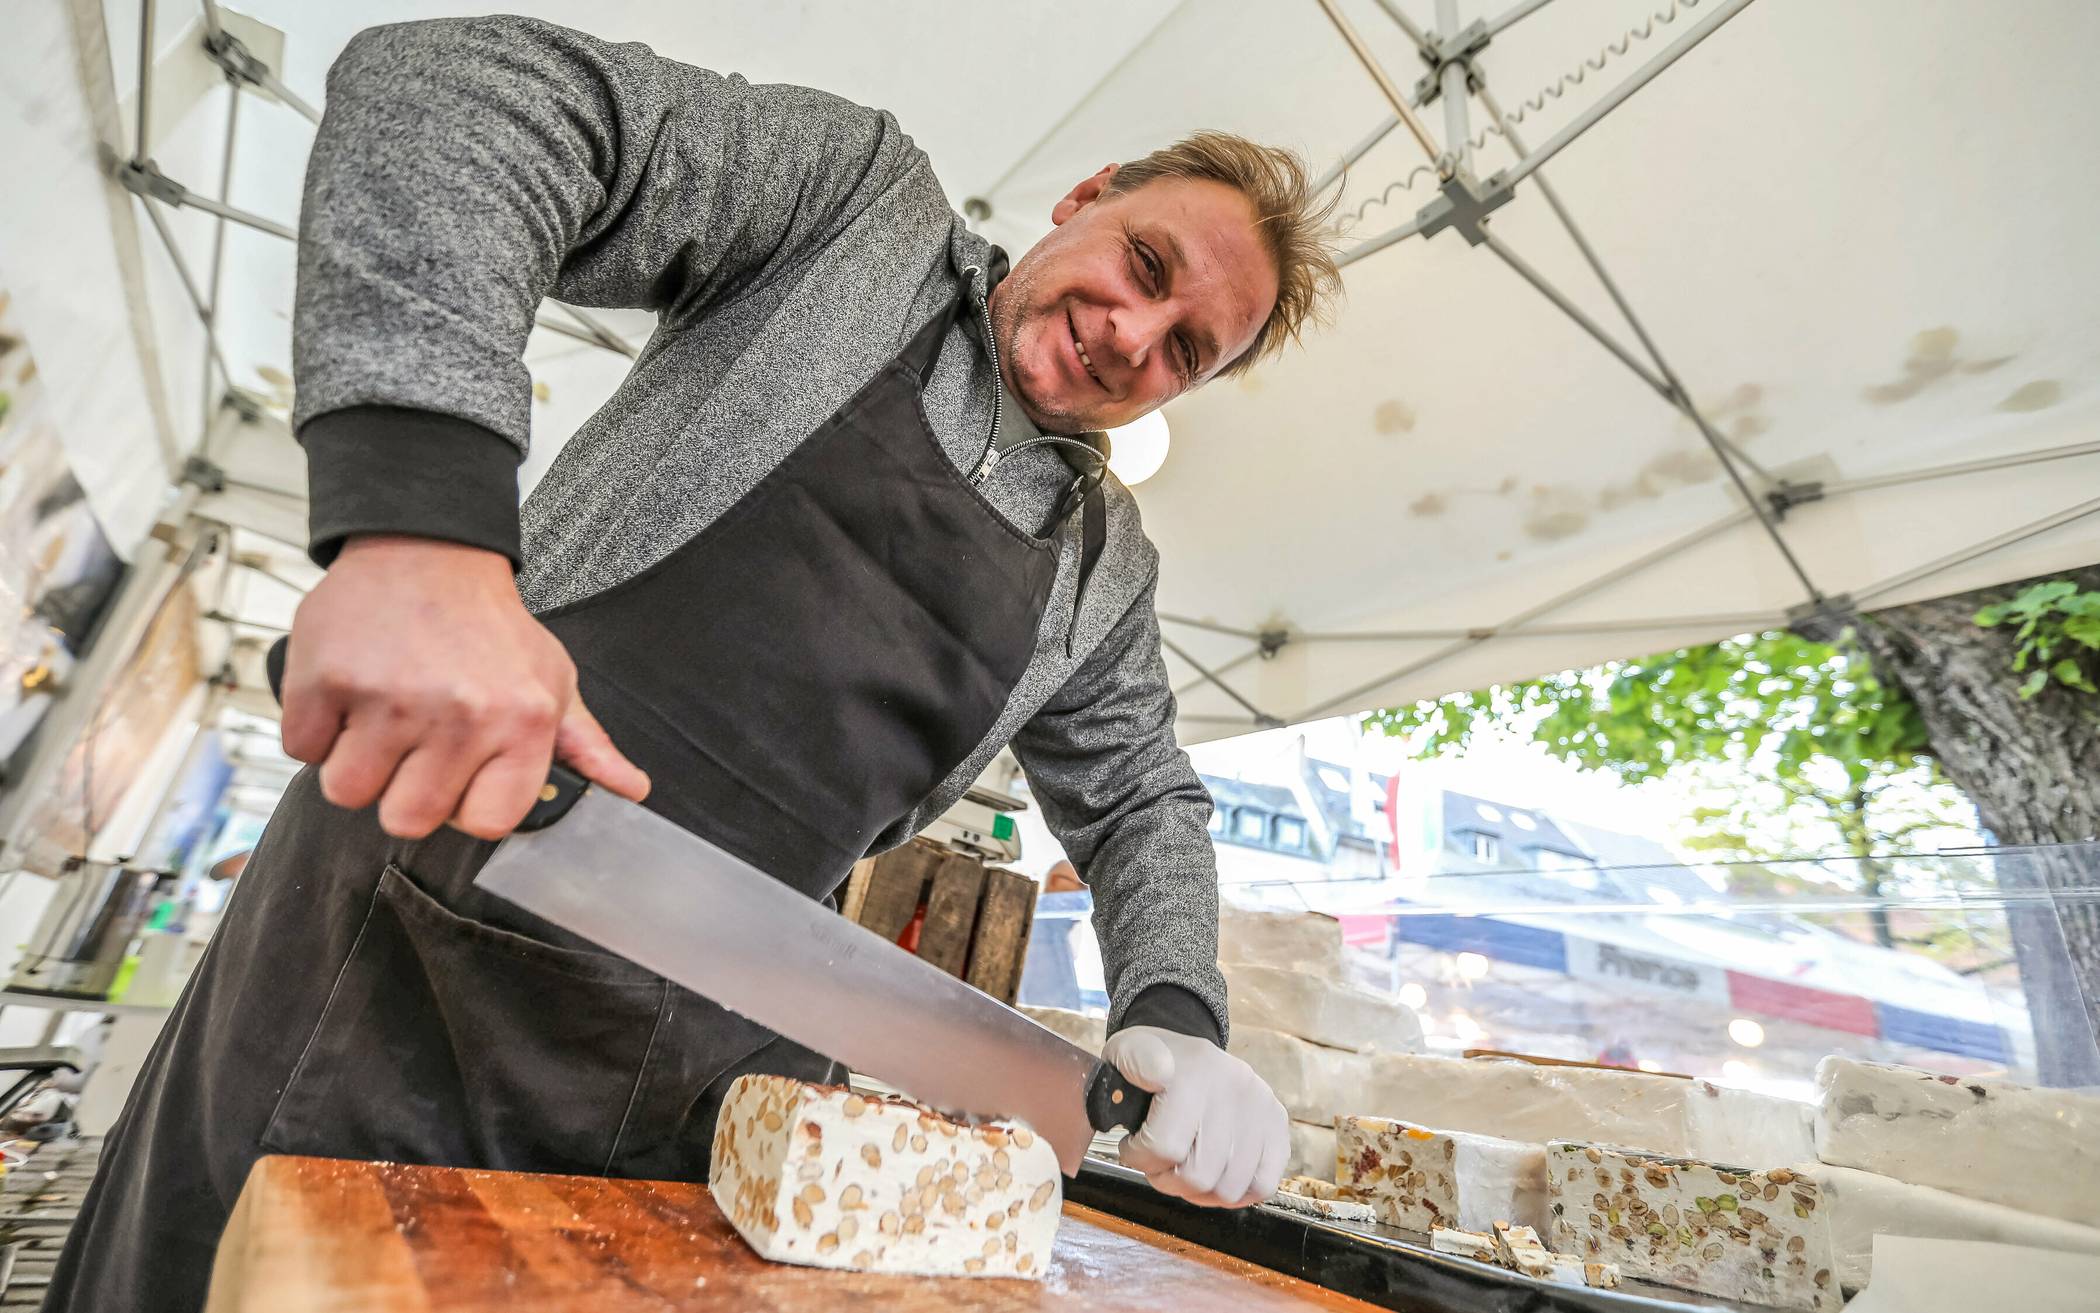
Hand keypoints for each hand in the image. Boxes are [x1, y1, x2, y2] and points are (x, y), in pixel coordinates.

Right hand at [280, 535, 649, 839]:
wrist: (428, 549)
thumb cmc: (492, 627)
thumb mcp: (554, 680)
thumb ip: (587, 745)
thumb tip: (632, 791)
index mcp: (521, 723)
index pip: (484, 824)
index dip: (465, 807)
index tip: (460, 778)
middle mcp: (459, 714)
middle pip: (407, 819)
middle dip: (403, 790)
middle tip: (413, 743)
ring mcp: (388, 697)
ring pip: (347, 792)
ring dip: (355, 764)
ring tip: (380, 717)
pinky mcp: (325, 678)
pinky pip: (302, 749)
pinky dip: (315, 729)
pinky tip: (347, 693)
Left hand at [1102, 1025, 1287, 1207]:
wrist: (1189, 1053)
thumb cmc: (1153, 1063)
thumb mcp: (1128, 1051)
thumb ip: (1132, 1062)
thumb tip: (1158, 1074)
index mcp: (1194, 1071)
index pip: (1164, 1147)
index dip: (1138, 1157)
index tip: (1132, 1145)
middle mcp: (1234, 1086)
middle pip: (1198, 1176)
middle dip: (1167, 1180)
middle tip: (1158, 1162)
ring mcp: (1261, 1106)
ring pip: (1229, 1189)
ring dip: (1198, 1191)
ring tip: (1184, 1166)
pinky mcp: (1277, 1124)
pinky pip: (1263, 1184)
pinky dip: (1236, 1192)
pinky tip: (1215, 1174)